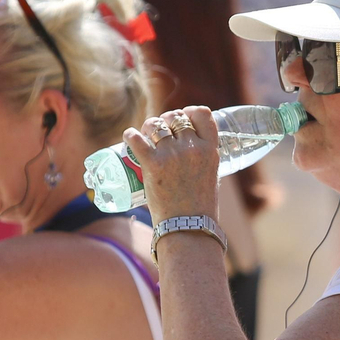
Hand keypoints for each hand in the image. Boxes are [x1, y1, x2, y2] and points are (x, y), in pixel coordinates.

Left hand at [123, 106, 220, 222]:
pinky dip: (130, 136)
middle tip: (159, 129)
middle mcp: (192, 148)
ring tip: (144, 134)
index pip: (201, 114)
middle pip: (175, 117)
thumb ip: (201, 160)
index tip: (183, 116)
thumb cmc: (200, 209)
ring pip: (155, 125)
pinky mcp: (152, 165)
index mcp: (210, 150)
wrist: (188, 228)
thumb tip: (188, 153)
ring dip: (148, 126)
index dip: (189, 111)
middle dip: (166, 119)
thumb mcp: (211, 177)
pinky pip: (136, 139)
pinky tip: (129, 137)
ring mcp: (171, 155)